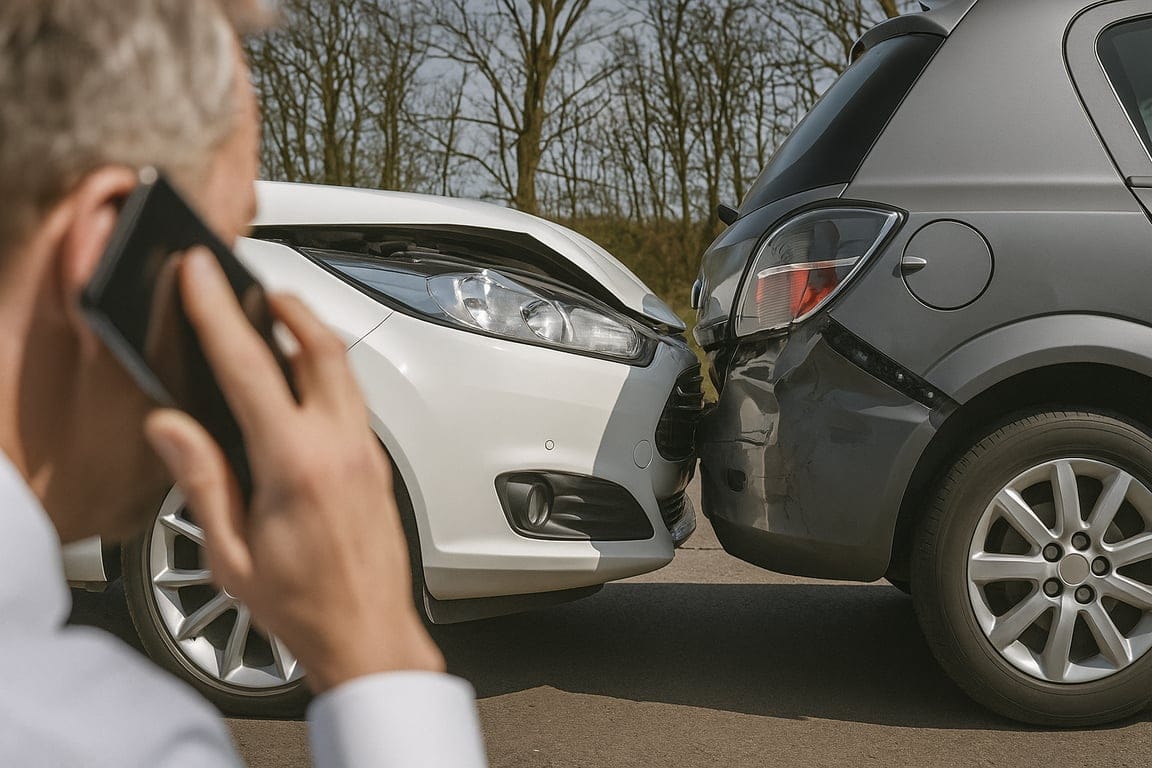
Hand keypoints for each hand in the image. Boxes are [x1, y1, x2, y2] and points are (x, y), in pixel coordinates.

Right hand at [144, 248, 443, 693]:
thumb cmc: (306, 607)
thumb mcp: (231, 553)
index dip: (218, 312)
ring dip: (310, 334)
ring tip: (274, 319)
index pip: (252, 367)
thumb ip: (202, 480)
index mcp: (298, 466)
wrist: (369, 635)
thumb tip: (171, 426)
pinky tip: (302, 381)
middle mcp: (342, 448)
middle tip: (251, 284)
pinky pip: (354, 399)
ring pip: (345, 369)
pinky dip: (327, 373)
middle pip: (321, 346)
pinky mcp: (380, 464)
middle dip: (285, 303)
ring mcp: (368, 453)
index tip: (200, 275)